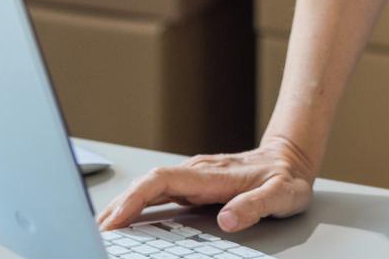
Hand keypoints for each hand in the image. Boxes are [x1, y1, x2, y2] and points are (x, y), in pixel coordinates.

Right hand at [94, 137, 315, 233]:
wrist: (291, 156)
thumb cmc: (287, 177)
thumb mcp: (282, 194)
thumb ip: (255, 206)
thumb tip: (227, 220)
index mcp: (212, 174)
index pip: (162, 181)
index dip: (135, 198)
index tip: (117, 217)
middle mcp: (197, 172)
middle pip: (146, 183)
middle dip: (118, 205)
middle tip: (97, 231)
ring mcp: (193, 176)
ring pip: (148, 186)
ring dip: (122, 205)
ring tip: (101, 228)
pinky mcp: (192, 183)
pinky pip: (156, 192)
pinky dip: (135, 204)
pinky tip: (124, 218)